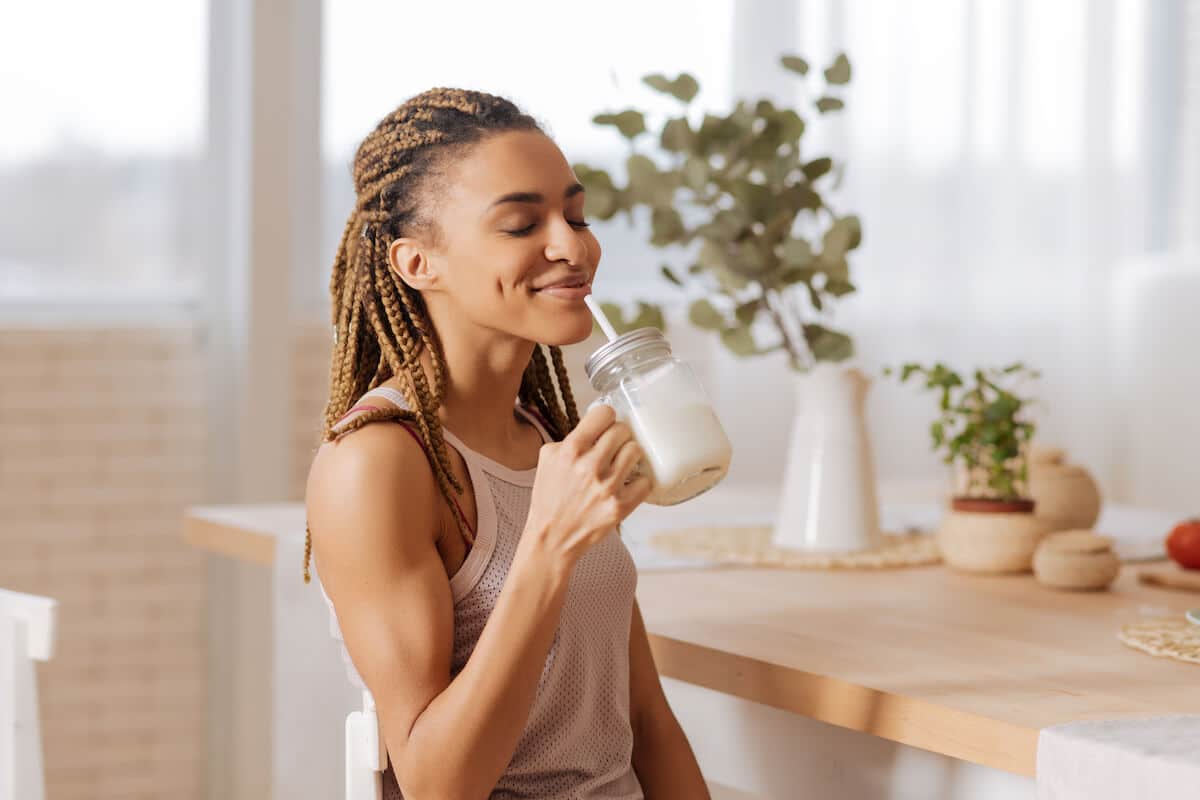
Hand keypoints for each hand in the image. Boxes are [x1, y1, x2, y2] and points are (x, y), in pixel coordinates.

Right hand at [517, 404, 652, 569]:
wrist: (551, 537)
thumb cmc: (550, 497)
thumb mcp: (548, 458)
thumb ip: (570, 438)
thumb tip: (595, 425)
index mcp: (571, 450)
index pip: (605, 413)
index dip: (606, 418)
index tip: (605, 426)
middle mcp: (590, 465)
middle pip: (623, 430)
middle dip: (618, 437)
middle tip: (613, 448)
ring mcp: (607, 486)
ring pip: (636, 451)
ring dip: (629, 457)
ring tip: (620, 465)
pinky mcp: (620, 506)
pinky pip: (645, 481)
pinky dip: (638, 482)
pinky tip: (627, 485)